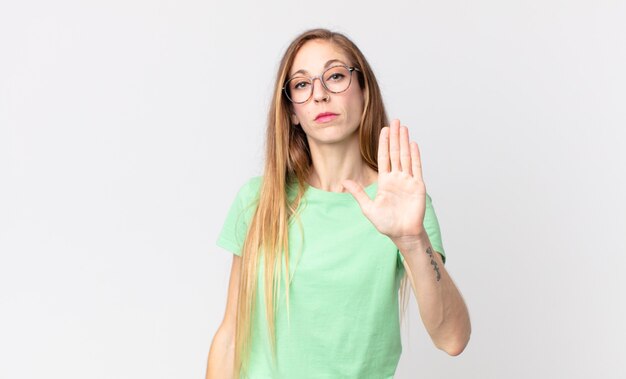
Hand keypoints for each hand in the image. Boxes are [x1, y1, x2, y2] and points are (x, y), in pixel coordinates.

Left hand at [343, 119, 426, 239]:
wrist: (402, 234)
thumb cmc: (386, 224)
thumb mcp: (367, 207)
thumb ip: (358, 192)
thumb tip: (344, 181)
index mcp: (385, 182)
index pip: (384, 158)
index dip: (384, 143)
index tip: (384, 130)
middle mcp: (397, 178)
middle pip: (395, 153)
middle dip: (395, 137)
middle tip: (395, 121)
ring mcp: (408, 181)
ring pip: (406, 157)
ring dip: (404, 142)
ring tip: (403, 127)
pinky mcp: (418, 186)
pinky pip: (416, 168)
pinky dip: (415, 156)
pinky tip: (413, 144)